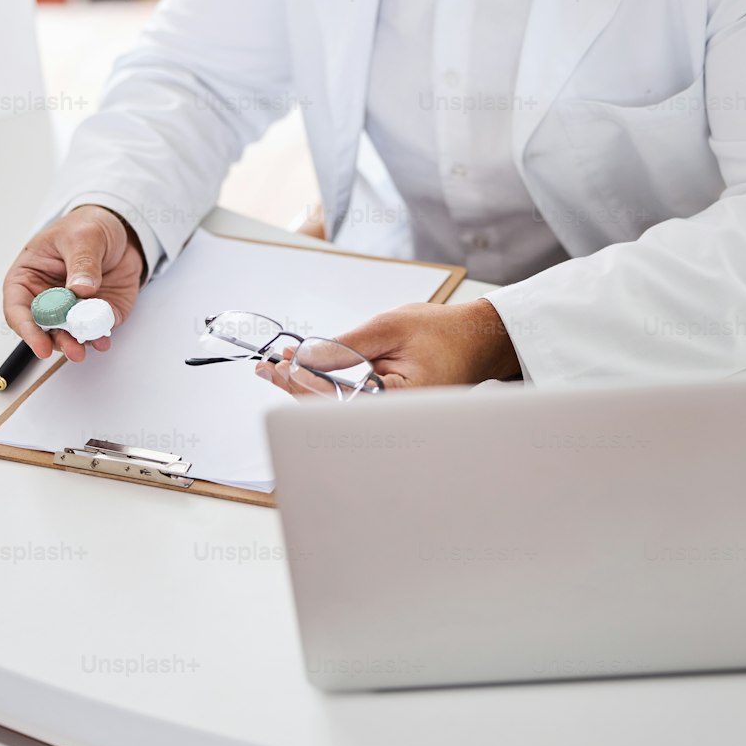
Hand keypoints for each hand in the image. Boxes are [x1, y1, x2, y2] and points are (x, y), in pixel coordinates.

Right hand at [2, 205, 143, 363]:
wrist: (121, 230)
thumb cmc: (88, 226)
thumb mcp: (83, 236)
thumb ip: (82, 262)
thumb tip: (81, 289)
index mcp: (28, 277)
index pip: (18, 308)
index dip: (27, 329)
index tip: (41, 345)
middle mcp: (46, 298)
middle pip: (42, 328)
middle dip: (57, 342)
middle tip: (73, 350)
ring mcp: (72, 308)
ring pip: (68, 334)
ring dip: (78, 343)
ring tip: (90, 345)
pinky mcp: (96, 313)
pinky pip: (95, 330)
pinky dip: (99, 336)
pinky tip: (104, 339)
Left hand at [255, 297, 520, 393]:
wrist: (477, 339)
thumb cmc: (443, 331)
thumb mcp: (390, 327)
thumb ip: (347, 345)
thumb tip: (307, 358)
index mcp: (401, 402)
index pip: (340, 399)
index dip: (305, 383)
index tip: (280, 365)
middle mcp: (397, 418)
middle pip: (335, 412)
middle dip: (297, 387)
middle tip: (268, 367)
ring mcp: (393, 418)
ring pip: (340, 411)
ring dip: (307, 388)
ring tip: (278, 368)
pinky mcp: (389, 411)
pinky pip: (352, 405)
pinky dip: (326, 388)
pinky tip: (305, 373)